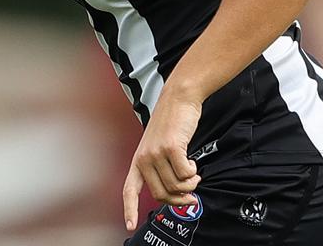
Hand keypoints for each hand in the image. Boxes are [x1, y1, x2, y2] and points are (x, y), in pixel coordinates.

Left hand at [122, 92, 201, 230]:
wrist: (179, 97)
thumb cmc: (172, 122)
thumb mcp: (160, 146)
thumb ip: (162, 168)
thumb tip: (178, 192)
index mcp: (138, 159)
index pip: (129, 189)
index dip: (129, 209)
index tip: (130, 225)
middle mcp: (144, 158)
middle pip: (161, 193)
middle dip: (179, 197)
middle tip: (192, 193)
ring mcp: (156, 153)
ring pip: (176, 185)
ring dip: (190, 183)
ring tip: (194, 173)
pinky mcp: (171, 147)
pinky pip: (185, 174)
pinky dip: (193, 172)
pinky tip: (193, 164)